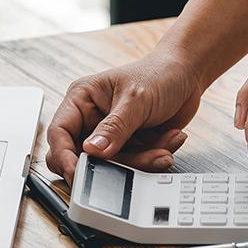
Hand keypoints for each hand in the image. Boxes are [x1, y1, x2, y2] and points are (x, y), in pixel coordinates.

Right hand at [46, 48, 203, 182]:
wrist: (187, 76)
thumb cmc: (159, 74)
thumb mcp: (136, 100)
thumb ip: (115, 128)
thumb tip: (92, 151)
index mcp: (82, 100)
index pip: (60, 133)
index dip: (64, 156)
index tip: (77, 173)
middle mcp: (92, 120)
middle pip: (83, 157)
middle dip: (111, 164)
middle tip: (133, 164)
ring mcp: (111, 136)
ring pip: (112, 166)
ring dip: (141, 161)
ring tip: (162, 148)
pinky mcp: (130, 147)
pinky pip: (134, 166)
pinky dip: (153, 158)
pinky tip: (167, 141)